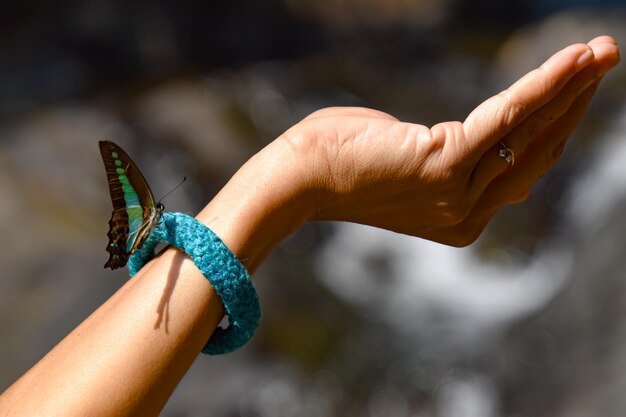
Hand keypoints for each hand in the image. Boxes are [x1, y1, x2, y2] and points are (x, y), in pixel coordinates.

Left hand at [279, 36, 619, 245]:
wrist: (297, 179)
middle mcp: (466, 213)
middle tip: (603, 63)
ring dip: (570, 89)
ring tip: (603, 53)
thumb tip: (462, 137)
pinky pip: (506, 118)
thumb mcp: (403, 159)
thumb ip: (442, 153)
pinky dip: (543, 87)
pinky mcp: (445, 166)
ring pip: (528, 133)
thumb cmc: (339, 161)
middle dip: (574, 106)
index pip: (518, 169)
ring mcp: (458, 194)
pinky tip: (576, 61)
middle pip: (534, 153)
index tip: (570, 94)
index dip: (550, 129)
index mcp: (458, 216)